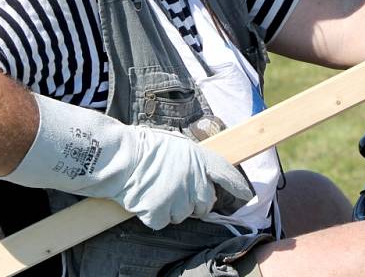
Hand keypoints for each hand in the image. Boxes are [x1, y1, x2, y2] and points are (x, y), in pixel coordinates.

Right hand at [115, 126, 252, 228]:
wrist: (119, 157)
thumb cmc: (143, 147)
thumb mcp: (176, 144)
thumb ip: (193, 159)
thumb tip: (202, 173)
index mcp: (198, 158)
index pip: (226, 173)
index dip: (237, 185)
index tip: (245, 193)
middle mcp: (194, 179)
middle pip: (206, 202)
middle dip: (195, 202)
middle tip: (176, 191)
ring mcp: (179, 198)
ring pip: (184, 215)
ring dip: (172, 208)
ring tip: (156, 189)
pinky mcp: (162, 213)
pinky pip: (163, 221)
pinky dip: (155, 215)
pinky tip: (145, 198)